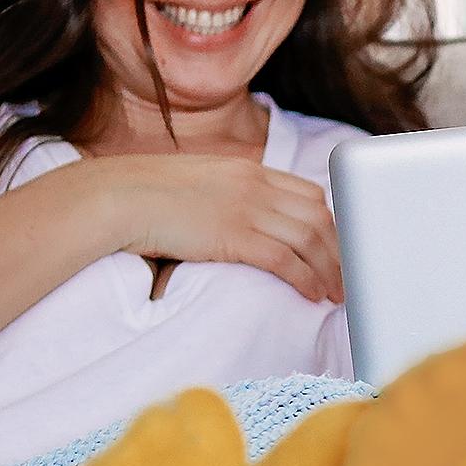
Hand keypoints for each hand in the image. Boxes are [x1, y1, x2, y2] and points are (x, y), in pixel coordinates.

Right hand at [70, 153, 343, 302]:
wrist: (117, 197)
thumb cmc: (146, 196)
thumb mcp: (197, 183)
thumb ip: (225, 196)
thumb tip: (234, 222)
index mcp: (248, 171)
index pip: (309, 193)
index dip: (330, 223)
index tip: (337, 246)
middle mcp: (256, 186)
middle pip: (319, 218)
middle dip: (340, 249)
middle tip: (349, 276)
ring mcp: (247, 209)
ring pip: (310, 240)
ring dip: (330, 270)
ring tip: (337, 293)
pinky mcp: (235, 236)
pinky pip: (286, 260)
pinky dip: (306, 279)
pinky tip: (313, 295)